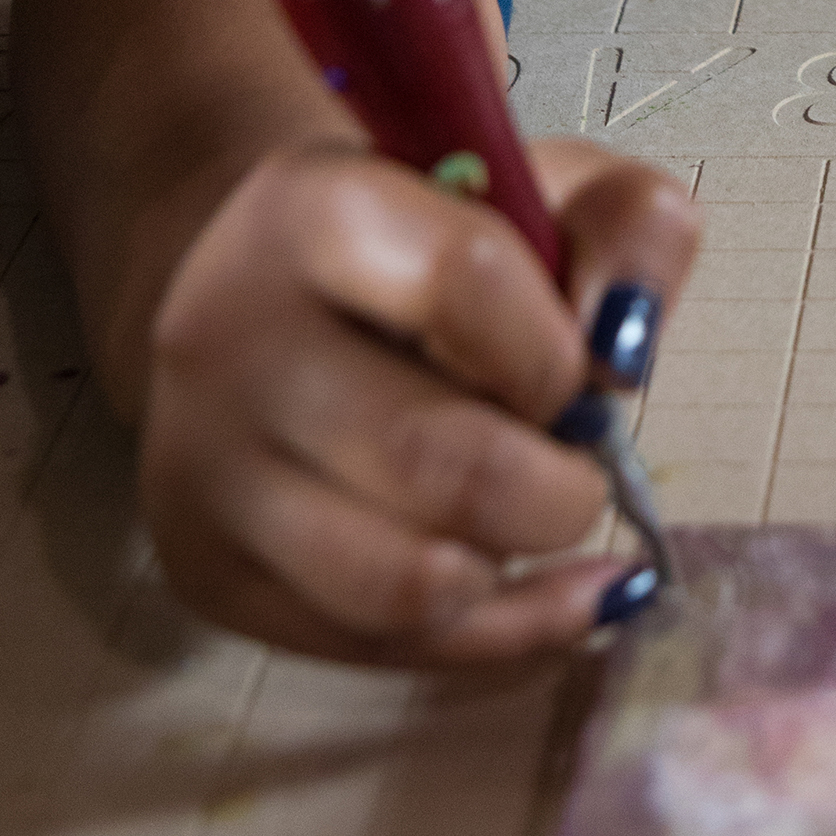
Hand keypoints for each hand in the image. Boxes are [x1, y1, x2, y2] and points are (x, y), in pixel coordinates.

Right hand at [137, 133, 698, 667]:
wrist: (254, 290)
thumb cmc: (420, 242)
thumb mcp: (537, 188)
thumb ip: (627, 225)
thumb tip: (625, 351)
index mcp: (312, 211)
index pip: (466, 280)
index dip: (555, 344)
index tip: (576, 363)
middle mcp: (232, 341)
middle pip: (438, 463)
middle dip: (556, 486)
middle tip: (581, 463)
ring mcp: (208, 470)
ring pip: (404, 584)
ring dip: (516, 567)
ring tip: (541, 515)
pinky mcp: (209, 571)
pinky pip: (377, 647)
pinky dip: (499, 634)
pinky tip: (561, 596)